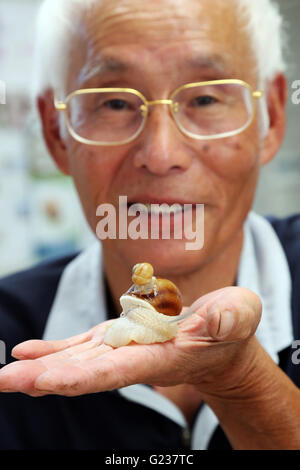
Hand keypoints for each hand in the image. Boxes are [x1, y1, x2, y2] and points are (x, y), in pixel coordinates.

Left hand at [0, 287, 261, 397]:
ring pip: (77, 360)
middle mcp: (136, 358)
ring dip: (40, 367)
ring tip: (5, 373)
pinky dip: (53, 349)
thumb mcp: (240, 314)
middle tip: (4, 381)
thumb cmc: (233, 326)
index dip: (83, 376)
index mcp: (164, 356)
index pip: (119, 370)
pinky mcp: (117, 337)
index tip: (45, 382)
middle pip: (87, 372)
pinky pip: (81, 346)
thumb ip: (230, 318)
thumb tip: (218, 320)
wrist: (220, 340)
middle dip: (45, 378)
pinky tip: (26, 351)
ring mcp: (123, 348)